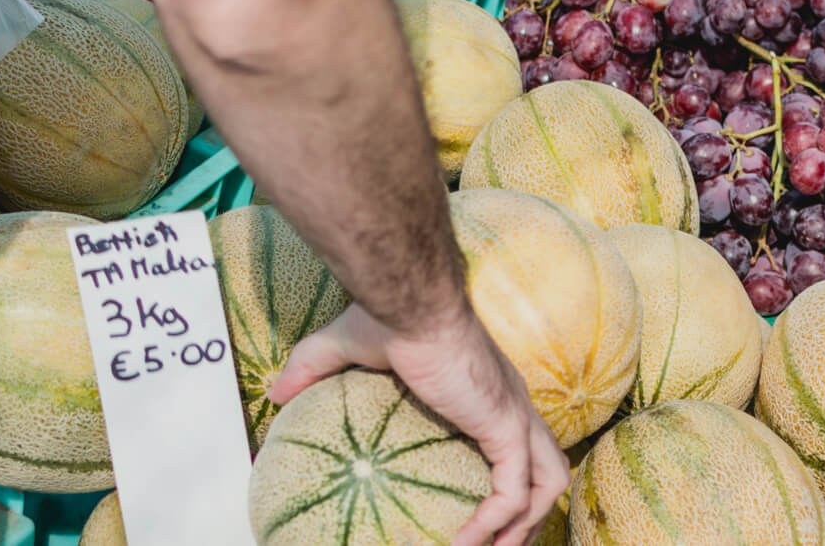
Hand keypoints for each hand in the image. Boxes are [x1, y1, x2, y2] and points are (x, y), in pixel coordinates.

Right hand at [268, 305, 565, 545]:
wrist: (409, 303)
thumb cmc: (387, 317)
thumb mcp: (342, 347)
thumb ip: (312, 371)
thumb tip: (274, 395)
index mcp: (491, 393)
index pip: (522, 444)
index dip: (513, 481)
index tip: (486, 517)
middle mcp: (514, 406)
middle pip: (549, 470)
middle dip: (533, 516)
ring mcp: (514, 417)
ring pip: (549, 484)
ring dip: (524, 530)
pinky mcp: (505, 426)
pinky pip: (512, 492)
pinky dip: (493, 525)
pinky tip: (462, 545)